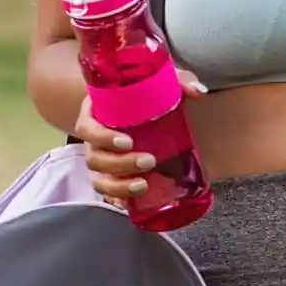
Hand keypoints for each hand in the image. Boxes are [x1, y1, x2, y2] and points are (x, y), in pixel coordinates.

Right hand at [75, 67, 207, 204]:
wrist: (139, 105)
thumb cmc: (146, 92)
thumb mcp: (161, 82)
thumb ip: (179, 82)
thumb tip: (199, 91)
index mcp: (96, 113)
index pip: (87, 127)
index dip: (102, 137)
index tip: (127, 141)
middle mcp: (94, 139)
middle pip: (94, 157)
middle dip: (119, 164)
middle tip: (148, 160)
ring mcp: (102, 159)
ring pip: (99, 179)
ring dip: (118, 186)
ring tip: (143, 185)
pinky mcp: (113, 174)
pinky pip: (108, 192)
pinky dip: (118, 199)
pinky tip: (133, 203)